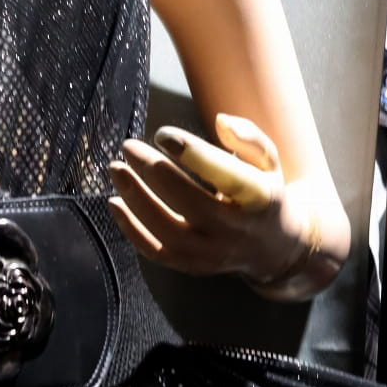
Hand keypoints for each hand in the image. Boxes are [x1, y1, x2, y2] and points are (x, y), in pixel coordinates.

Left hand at [108, 112, 348, 299]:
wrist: (272, 248)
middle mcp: (235, 230)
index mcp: (258, 198)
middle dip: (154, 172)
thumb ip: (249, 137)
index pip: (225, 174)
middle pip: (189, 202)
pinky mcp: (192, 266)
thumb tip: (220, 121)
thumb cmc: (263, 194)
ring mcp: (211, 253)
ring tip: (116, 169)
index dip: (191, 153)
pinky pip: (156, 251)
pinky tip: (115, 202)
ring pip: (167, 230)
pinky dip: (131, 228)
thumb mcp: (269, 161)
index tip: (162, 134)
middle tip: (129, 147)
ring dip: (136, 198)